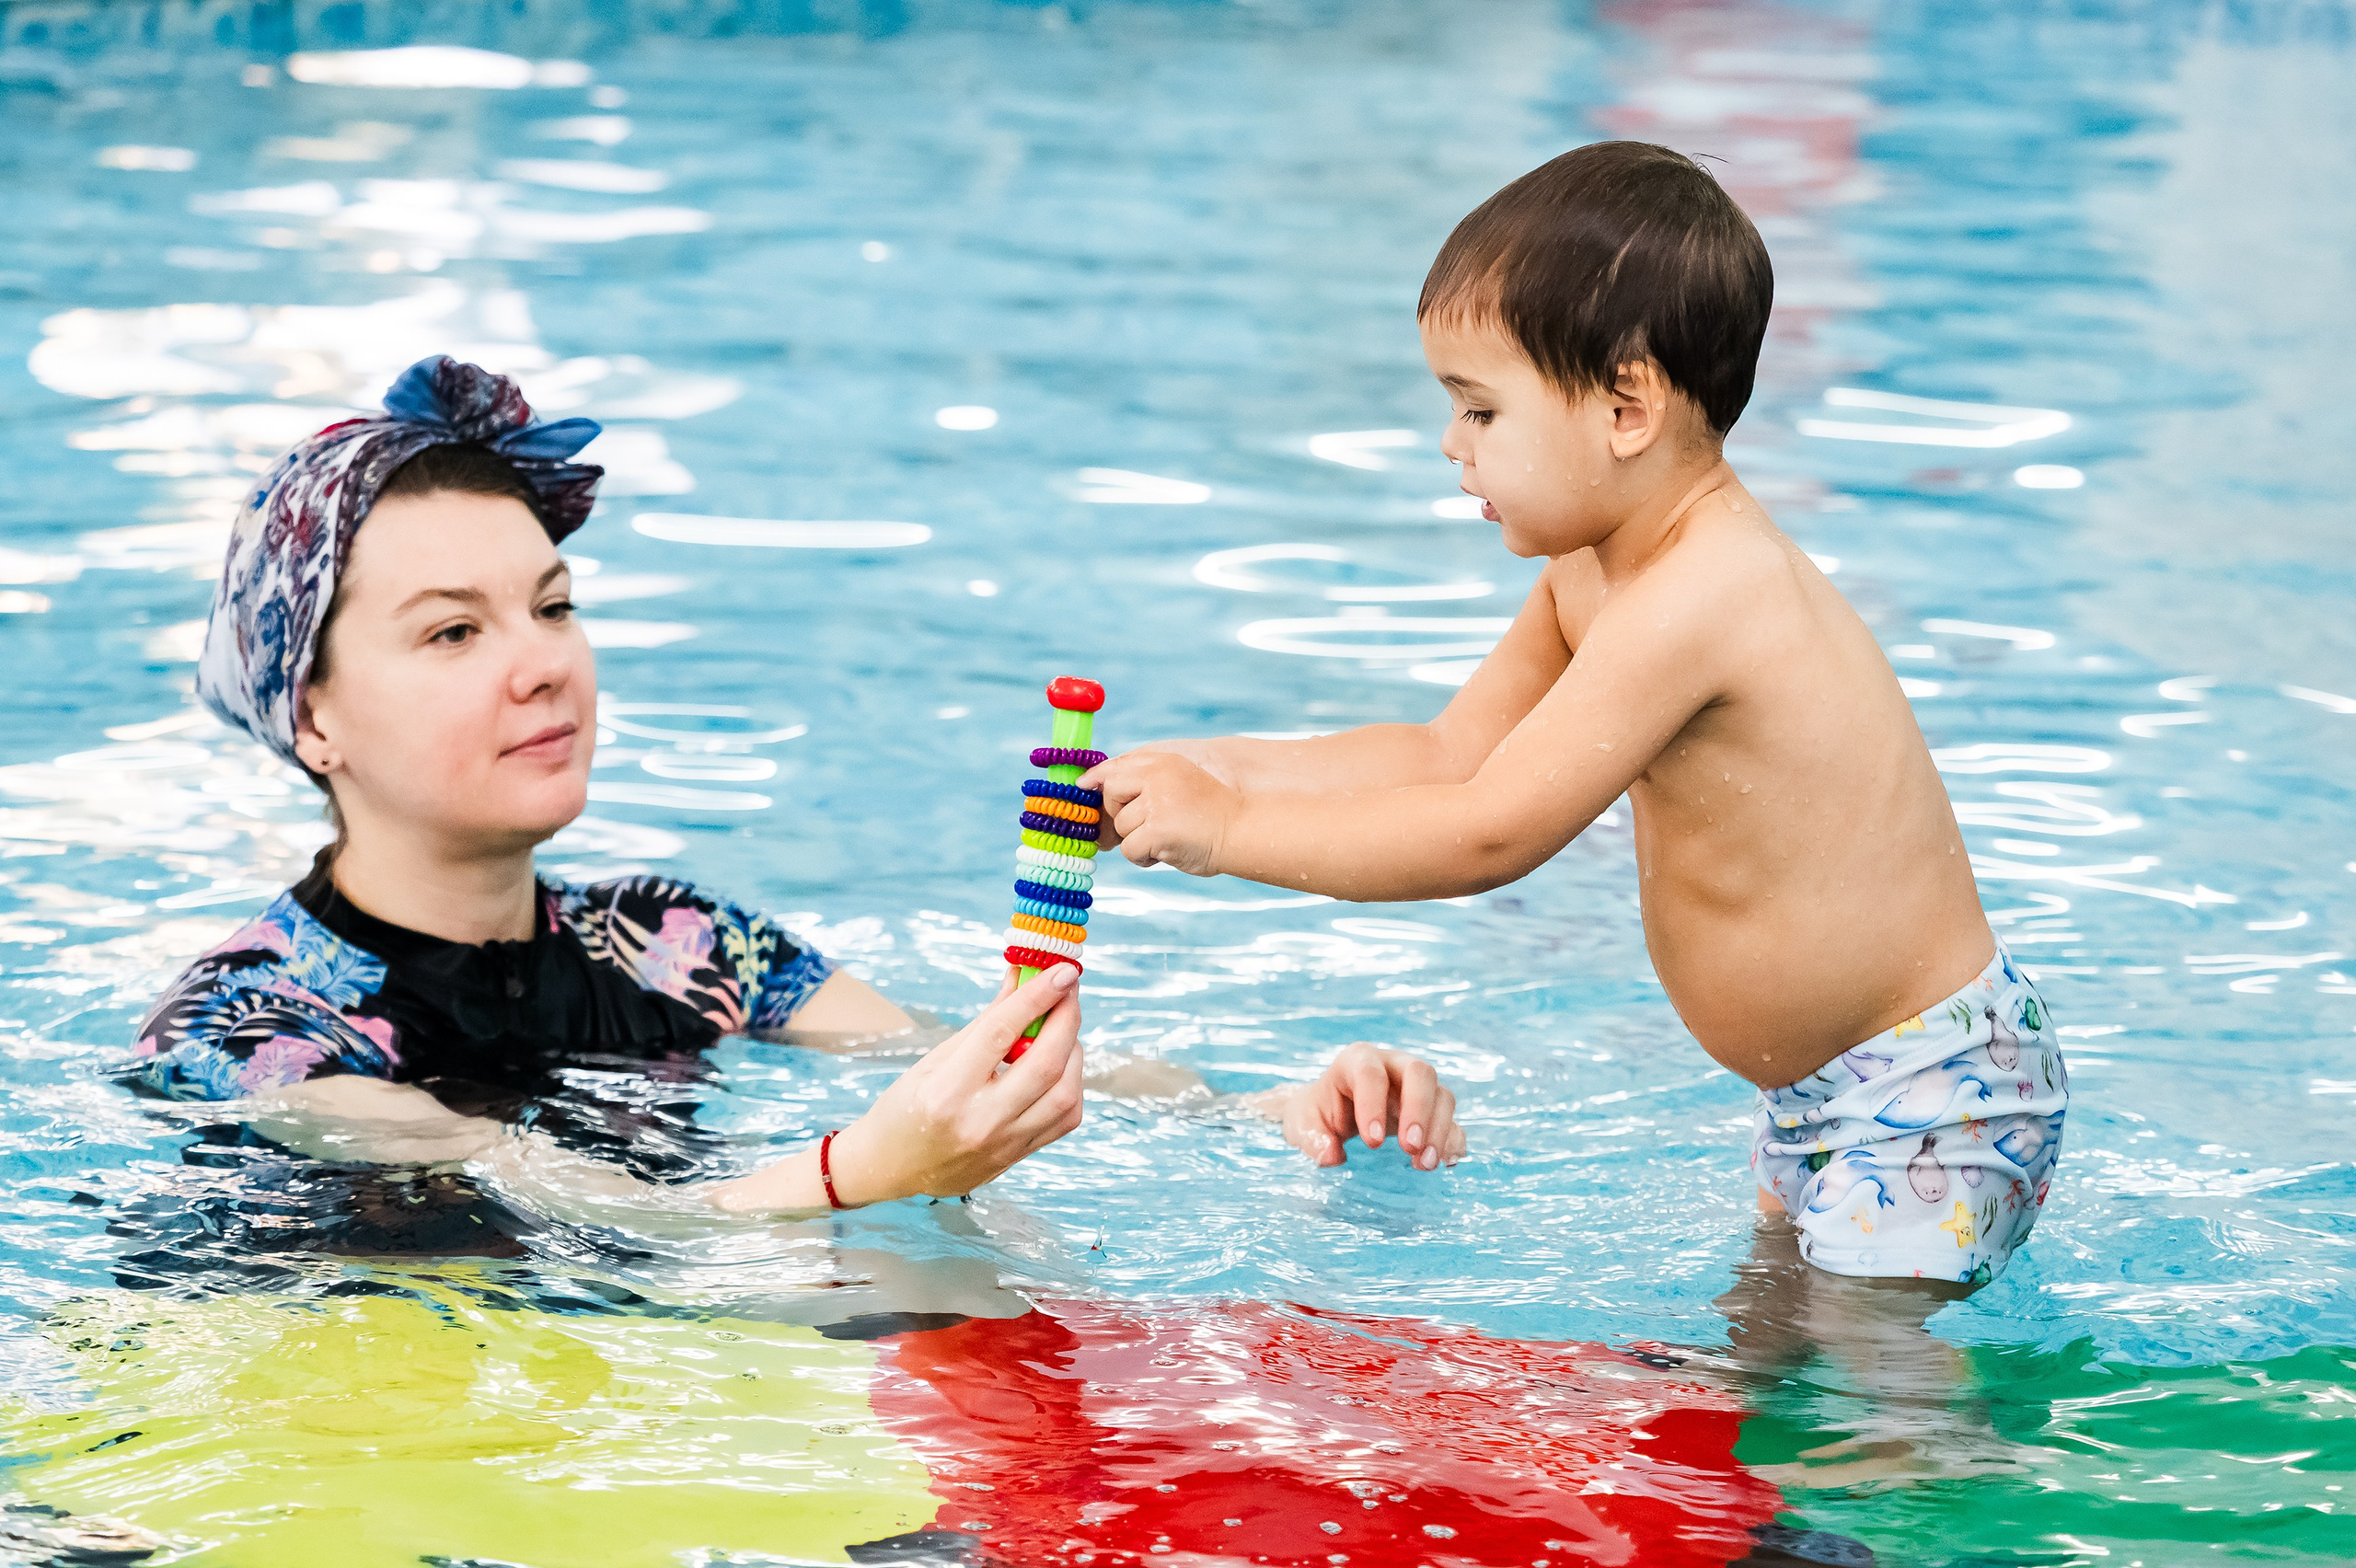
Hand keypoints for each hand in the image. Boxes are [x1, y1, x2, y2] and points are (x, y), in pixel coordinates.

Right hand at [826, 965, 1085, 1201]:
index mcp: (945, 1091)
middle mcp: (978, 1121)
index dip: (1037, 995)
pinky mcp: (1018, 1157)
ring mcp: (1002, 1145)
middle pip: (1045, 1064)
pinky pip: (1065, 1118)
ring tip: (1060, 1029)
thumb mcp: (934, 1059)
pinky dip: (1071, 1083)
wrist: (891, 1169)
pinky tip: (1058, 1066)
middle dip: (1066, 1019)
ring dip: (1072, 1052)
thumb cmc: (905, 1107)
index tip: (1062, 970)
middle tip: (1069, 990)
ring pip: (1065, 1094)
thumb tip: (1022, 978)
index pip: (1001, 1032)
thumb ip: (986, 1021)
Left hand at [1082, 750, 1239, 874]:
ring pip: (1122, 827)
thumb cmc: (1210, 815)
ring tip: (1168, 837)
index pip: (1117, 765)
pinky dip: (1144, 857)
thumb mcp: (1179, 785)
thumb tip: (1098, 800)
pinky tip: (1167, 852)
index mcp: (1163, 762)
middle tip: (1149, 824)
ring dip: (1139, 840)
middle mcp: (1157, 776)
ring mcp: (1156, 802)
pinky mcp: (1157, 829)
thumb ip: (1146, 785)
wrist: (1241, 831)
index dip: (1097, 777)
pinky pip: (1130, 849)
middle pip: (1111, 794)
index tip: (1083, 786)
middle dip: (1121, 814)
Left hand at [1269, 1043, 1465, 1170]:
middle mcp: (1393, 1065)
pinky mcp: (1430, 1109)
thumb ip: (1311, 1138)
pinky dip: (1452, 1140)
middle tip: (1409, 1148)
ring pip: (1442, 1095)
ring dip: (1439, 1131)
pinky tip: (1445, 1162)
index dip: (1373, 1104)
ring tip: (1424, 1165)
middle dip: (1419, 1109)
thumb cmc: (1316, 1112)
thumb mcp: (1302, 1123)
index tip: (1371, 1143)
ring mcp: (1415, 1086)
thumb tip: (1331, 1156)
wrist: (1332, 1111)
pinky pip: (1452, 1119)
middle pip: (1420, 1071)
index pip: (1370, 1073)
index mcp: (1356, 1061)